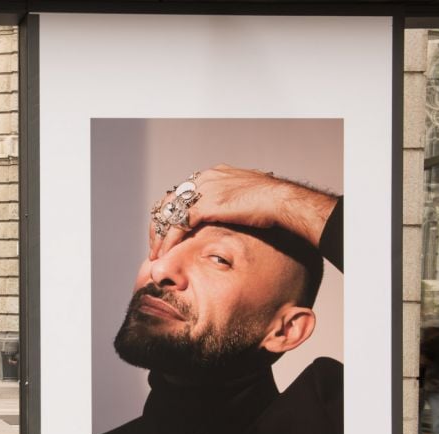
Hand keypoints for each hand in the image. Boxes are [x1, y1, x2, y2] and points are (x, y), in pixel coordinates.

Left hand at [148, 164, 338, 259]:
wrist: (283, 201)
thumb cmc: (273, 204)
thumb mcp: (247, 198)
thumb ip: (233, 203)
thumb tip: (233, 214)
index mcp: (213, 175)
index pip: (182, 193)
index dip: (172, 214)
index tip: (169, 232)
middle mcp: (204, 178)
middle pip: (169, 201)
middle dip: (160, 225)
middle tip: (156, 244)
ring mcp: (203, 190)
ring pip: (169, 213)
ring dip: (160, 235)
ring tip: (156, 253)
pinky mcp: (205, 205)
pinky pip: (178, 224)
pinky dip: (168, 240)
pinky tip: (165, 253)